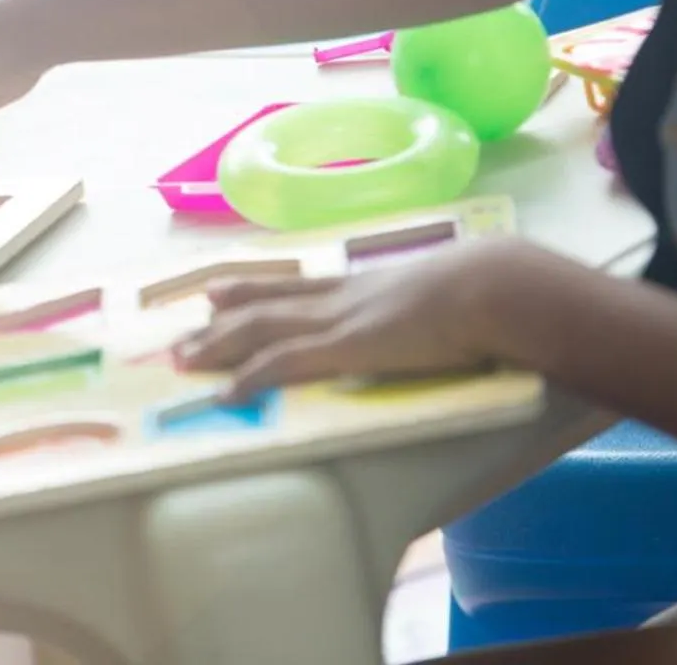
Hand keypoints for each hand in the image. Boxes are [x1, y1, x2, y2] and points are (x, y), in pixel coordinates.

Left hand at [174, 240, 533, 400]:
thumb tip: (444, 310)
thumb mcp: (449, 289)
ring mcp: (340, 320)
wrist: (498, 286)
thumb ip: (432, 299)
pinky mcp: (347, 347)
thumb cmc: (491, 289)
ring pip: (261, 330)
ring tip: (181, 360)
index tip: (215, 293)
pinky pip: (286, 362)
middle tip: (177, 337)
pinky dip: (251, 376)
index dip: (252, 290)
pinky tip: (226, 392)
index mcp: (365, 285)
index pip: (294, 286)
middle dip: (218, 323)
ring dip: (217, 346)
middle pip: (264, 305)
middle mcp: (341, 297)